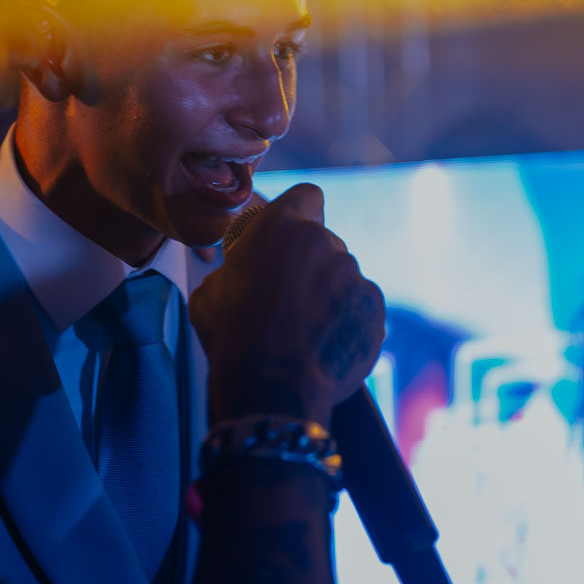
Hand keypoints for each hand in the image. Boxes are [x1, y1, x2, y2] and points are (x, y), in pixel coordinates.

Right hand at [190, 184, 384, 427]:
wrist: (269, 387)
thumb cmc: (232, 337)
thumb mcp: (210, 292)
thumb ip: (234, 270)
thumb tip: (239, 275)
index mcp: (280, 228)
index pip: (307, 196)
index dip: (301, 212)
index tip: (293, 234)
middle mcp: (323, 243)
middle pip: (324, 243)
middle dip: (312, 264)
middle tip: (290, 298)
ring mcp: (353, 275)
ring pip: (343, 277)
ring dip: (330, 295)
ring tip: (307, 331)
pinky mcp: (373, 308)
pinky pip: (361, 307)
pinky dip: (348, 321)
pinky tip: (326, 345)